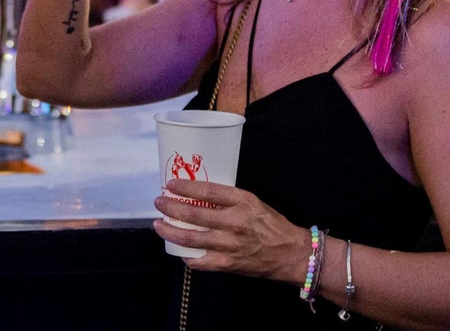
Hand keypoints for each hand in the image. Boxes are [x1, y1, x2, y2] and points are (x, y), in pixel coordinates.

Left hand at [153, 179, 309, 279]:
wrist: (290, 253)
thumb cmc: (271, 224)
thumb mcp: (252, 202)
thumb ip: (227, 199)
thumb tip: (197, 194)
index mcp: (242, 202)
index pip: (207, 191)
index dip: (185, 187)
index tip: (170, 185)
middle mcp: (234, 222)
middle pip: (193, 214)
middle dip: (171, 208)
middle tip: (159, 202)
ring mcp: (229, 245)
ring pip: (191, 239)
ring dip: (170, 231)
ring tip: (159, 225)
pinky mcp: (228, 264)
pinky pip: (199, 261)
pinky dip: (186, 256)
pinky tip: (178, 250)